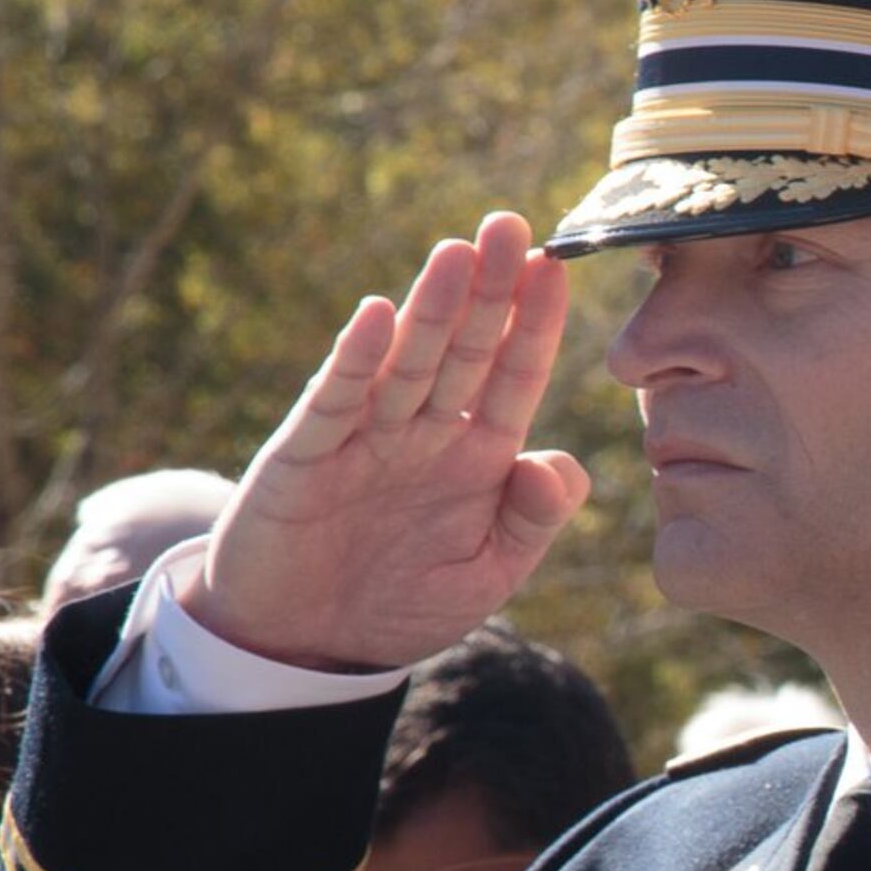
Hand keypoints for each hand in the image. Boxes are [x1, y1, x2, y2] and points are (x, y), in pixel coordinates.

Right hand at [179, 212, 592, 672]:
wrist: (306, 645)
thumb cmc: (402, 605)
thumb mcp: (485, 575)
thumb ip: (530, 521)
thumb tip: (564, 464)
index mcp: (475, 456)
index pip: (513, 376)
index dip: (535, 325)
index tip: (559, 270)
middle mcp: (423, 432)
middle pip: (463, 349)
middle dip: (490, 290)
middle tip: (513, 225)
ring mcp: (365, 436)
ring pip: (406, 360)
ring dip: (432, 308)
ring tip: (459, 253)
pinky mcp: (306, 453)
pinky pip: (337, 400)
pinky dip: (358, 359)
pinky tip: (380, 315)